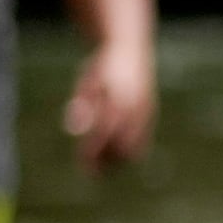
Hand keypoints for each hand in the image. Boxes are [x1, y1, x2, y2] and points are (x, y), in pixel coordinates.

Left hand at [64, 41, 157, 170]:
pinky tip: (114, 154)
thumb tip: (73, 131)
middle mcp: (134, 108)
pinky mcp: (150, 115)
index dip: (94, 153)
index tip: (84, 167)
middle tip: (91, 173)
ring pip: (135, 147)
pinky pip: (141, 141)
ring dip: (118, 160)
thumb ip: (81, 106)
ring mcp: (145, 112)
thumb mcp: (86, 83)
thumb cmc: (101, 68)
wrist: (130, 49)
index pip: (103, 135)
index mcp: (117, 100)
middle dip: (107, 162)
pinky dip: (128, 151)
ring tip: (103, 167)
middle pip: (121, 147)